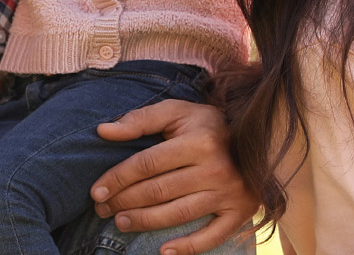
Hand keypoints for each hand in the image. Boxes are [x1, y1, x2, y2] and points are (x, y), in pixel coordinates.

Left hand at [90, 99, 257, 254]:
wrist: (257, 138)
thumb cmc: (205, 125)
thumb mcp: (176, 112)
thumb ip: (140, 119)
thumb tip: (103, 131)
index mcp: (198, 141)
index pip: (147, 163)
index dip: (118, 178)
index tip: (96, 190)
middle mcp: (215, 169)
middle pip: (159, 191)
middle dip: (125, 202)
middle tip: (102, 208)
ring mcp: (229, 193)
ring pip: (178, 214)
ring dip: (145, 222)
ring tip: (121, 222)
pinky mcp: (240, 212)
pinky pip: (212, 236)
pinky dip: (188, 247)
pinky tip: (164, 251)